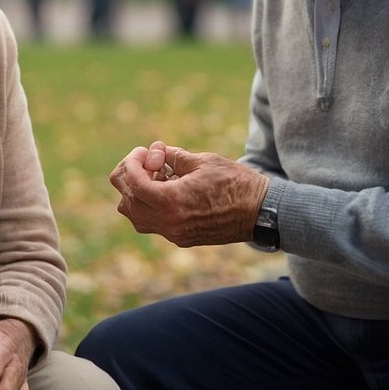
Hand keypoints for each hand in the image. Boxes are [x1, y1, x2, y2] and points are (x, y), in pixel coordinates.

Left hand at [109, 140, 268, 246]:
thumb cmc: (235, 183)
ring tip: (157, 175)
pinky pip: (152, 223)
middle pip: (127, 202)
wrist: (261, 212)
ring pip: (136, 217)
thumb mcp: (202, 161)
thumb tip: (155, 152)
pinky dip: (149, 205)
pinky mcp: (182, 238)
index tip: (143, 151)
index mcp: (171, 202)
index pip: (134, 183)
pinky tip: (166, 188)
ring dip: (136, 194)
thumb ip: (173, 156)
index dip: (132, 163)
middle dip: (131, 177)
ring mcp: (175, 234)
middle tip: (148, 160)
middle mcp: (168, 223)